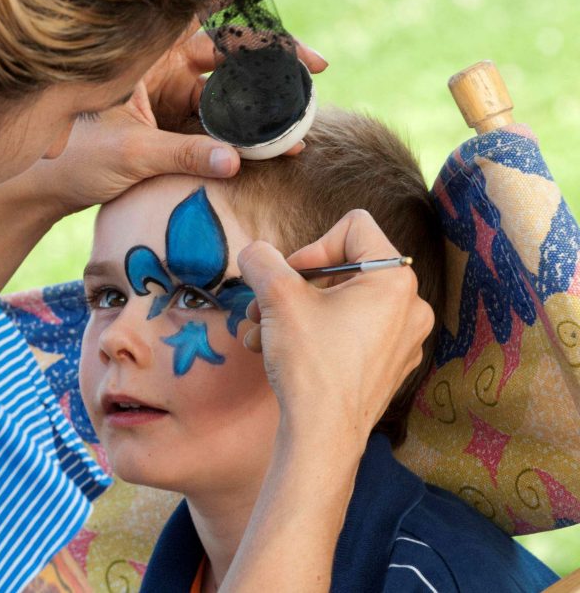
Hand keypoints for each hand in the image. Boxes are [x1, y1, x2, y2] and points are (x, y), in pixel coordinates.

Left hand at [26, 17, 326, 213]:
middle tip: (314, 70)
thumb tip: (236, 161)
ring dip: (263, 106)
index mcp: (146, 53)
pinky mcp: (176, 124)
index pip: (200, 14)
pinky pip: (219, 123)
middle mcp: (163, 67)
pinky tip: (273, 146)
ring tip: (298, 124)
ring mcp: (172, 96)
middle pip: (228, 54)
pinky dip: (244, 134)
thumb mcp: (132, 151)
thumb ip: (184, 153)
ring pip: (229, 92)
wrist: (52, 188)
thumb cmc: (77, 158)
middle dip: (272, 61)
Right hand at [238, 210, 434, 440]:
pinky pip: (350, 333)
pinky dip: (315, 336)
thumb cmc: (310, 365)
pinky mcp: (389, 366)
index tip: (289, 277)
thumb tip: (255, 252)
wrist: (322, 438)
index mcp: (394, 281)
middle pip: (343, 269)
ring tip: (262, 335)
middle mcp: (410, 307)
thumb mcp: (277, 298)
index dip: (312, 245)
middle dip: (294, 287)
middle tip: (263, 308)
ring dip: (295, 314)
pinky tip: (282, 354)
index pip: (353, 227)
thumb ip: (262, 260)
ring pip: (341, 304)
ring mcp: (403, 340)